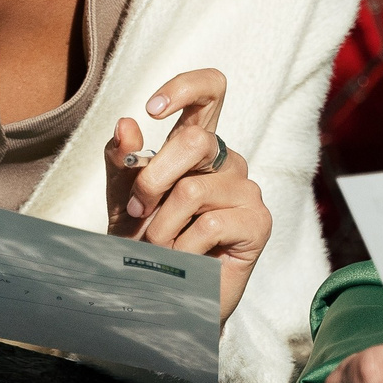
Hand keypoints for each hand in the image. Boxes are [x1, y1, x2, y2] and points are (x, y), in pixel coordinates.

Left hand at [103, 68, 271, 319]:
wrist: (165, 296)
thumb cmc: (147, 243)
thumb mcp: (124, 198)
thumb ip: (124, 161)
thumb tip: (125, 123)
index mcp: (198, 146)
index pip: (211, 91)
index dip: (186, 86)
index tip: (153, 108)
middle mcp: (227, 161)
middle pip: (194, 142)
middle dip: (151, 180)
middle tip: (135, 212)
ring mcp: (247, 190)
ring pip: (193, 190)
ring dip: (161, 227)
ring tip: (159, 249)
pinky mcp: (259, 222)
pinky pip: (210, 224)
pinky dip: (183, 248)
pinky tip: (185, 260)